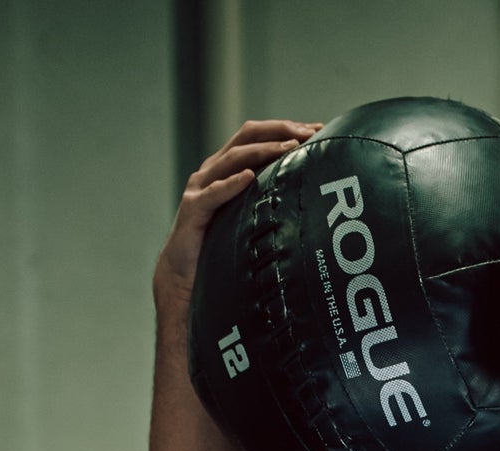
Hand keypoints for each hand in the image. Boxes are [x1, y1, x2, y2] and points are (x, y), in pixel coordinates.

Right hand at [153, 119, 322, 302]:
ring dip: (263, 151)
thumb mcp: (248, 217)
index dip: (285, 129)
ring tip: (288, 148)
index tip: (316, 129)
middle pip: (246, 136)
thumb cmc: (220, 246)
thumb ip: (268, 201)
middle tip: (308, 132)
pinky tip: (249, 178)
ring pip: (232, 159)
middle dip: (279, 130)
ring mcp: (200, 187)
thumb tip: (307, 198)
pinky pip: (213, 194)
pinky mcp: (193, 209)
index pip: (257, 136)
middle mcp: (213, 170)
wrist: (183, 273)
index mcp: (227, 168)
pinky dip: (231, 184)